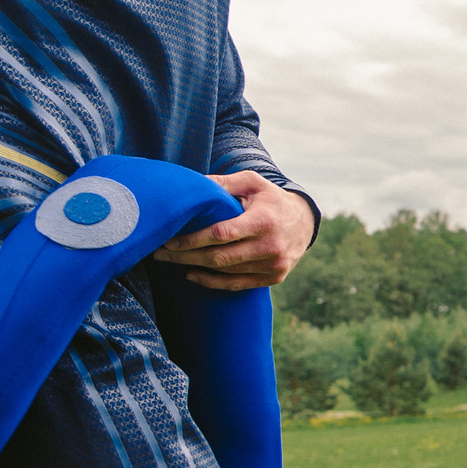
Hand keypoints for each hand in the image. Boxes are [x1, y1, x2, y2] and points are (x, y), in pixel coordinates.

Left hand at [153, 171, 316, 289]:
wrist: (305, 222)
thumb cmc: (272, 199)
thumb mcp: (252, 183)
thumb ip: (224, 183)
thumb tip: (193, 184)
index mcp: (263, 221)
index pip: (221, 234)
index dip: (193, 239)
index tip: (169, 240)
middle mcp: (270, 247)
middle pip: (219, 257)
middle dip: (185, 256)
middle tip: (160, 254)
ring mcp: (274, 265)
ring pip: (226, 272)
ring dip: (195, 267)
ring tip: (171, 261)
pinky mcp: (274, 277)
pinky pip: (237, 284)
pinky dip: (212, 282)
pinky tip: (192, 275)